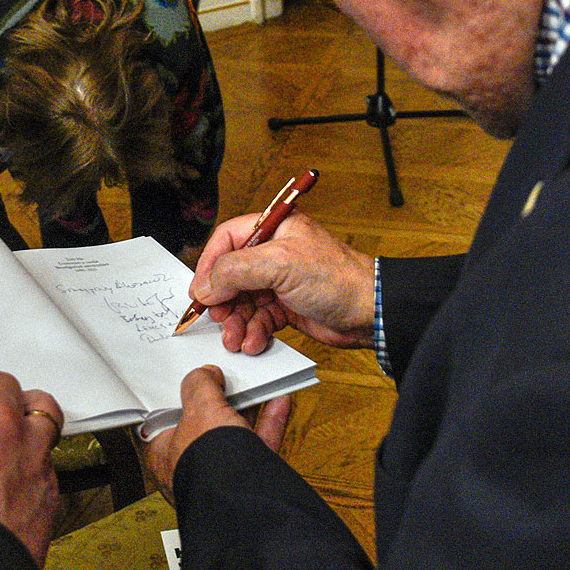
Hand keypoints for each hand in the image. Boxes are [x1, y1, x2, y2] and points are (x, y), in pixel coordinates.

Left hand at [143, 365, 290, 502]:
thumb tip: (206, 375)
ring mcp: (221, 474)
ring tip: (256, 388)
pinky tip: (278, 403)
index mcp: (164, 455)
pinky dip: (269, 423)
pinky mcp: (249, 479)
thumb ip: (200, 385)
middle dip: (219, 402)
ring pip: (235, 434)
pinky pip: (259, 445)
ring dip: (248, 409)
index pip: (164, 421)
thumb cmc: (207, 463)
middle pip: (204, 425)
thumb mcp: (200, 409)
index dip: (176, 399)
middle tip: (226, 382)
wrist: (242, 499)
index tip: (189, 383)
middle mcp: (190, 467)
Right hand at [186, 211, 374, 354]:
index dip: (210, 265)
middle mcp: (274, 252)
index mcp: (274, 227)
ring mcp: (279, 281)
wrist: (369, 313)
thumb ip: (237, 270)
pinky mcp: (286, 307)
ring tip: (236, 338)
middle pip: (230, 274)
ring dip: (236, 322)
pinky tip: (255, 342)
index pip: (227, 239)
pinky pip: (258, 319)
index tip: (200, 290)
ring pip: (242, 301)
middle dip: (223, 300)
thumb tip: (205, 285)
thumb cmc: (338, 278)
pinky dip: (253, 332)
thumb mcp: (281, 264)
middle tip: (218, 318)